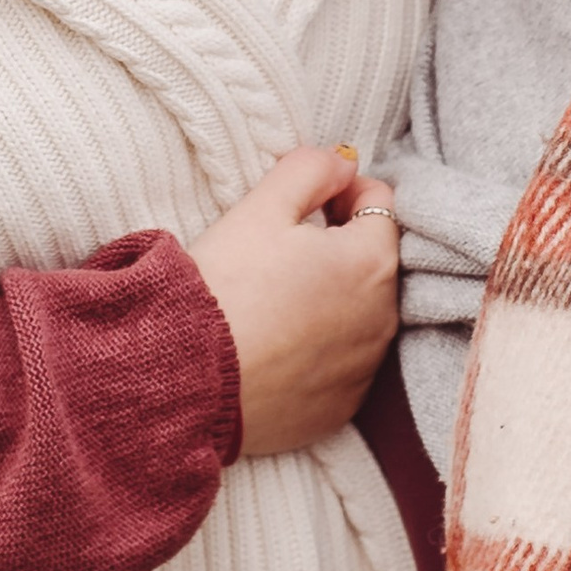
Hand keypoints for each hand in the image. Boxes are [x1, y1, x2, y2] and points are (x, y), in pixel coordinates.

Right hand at [188, 147, 400, 459]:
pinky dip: (320, 348)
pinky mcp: (342, 407)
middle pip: (374, 261)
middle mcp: (383, 319)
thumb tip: (342, 163)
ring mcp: (365, 369)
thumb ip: (310, 170)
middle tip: (281, 250)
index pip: (380, 202)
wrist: (186, 382)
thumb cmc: (222, 289)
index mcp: (371, 262)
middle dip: (339, 247)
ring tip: (274, 299)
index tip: (303, 203)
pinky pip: (342, 363)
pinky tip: (275, 344)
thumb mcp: (259, 209)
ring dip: (331, 297)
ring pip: (361, 313)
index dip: (340, 191)